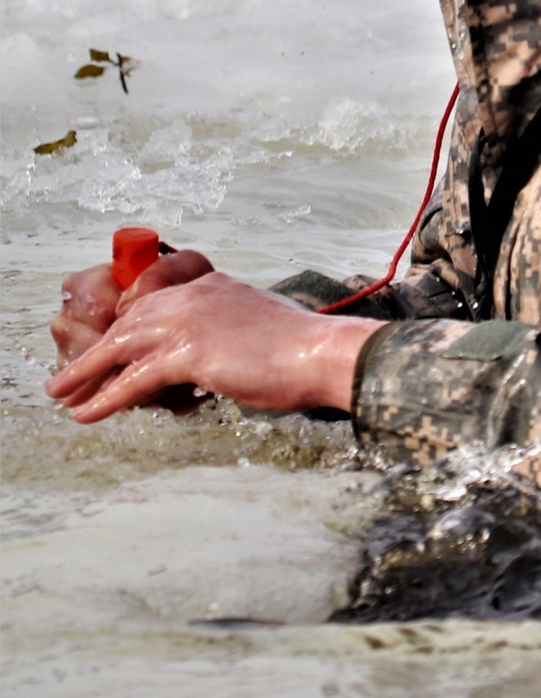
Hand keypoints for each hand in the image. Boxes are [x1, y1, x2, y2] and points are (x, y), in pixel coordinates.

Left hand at [45, 271, 382, 422]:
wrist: (321, 352)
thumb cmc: (301, 349)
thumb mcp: (257, 329)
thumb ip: (227, 338)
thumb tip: (211, 367)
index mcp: (211, 286)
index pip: (153, 301)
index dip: (126, 327)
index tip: (110, 346)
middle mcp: (195, 296)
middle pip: (129, 321)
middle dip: (96, 349)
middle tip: (69, 374)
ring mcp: (190, 321)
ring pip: (121, 346)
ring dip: (85, 372)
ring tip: (61, 392)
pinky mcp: (190, 352)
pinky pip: (135, 378)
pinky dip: (106, 396)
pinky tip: (88, 412)